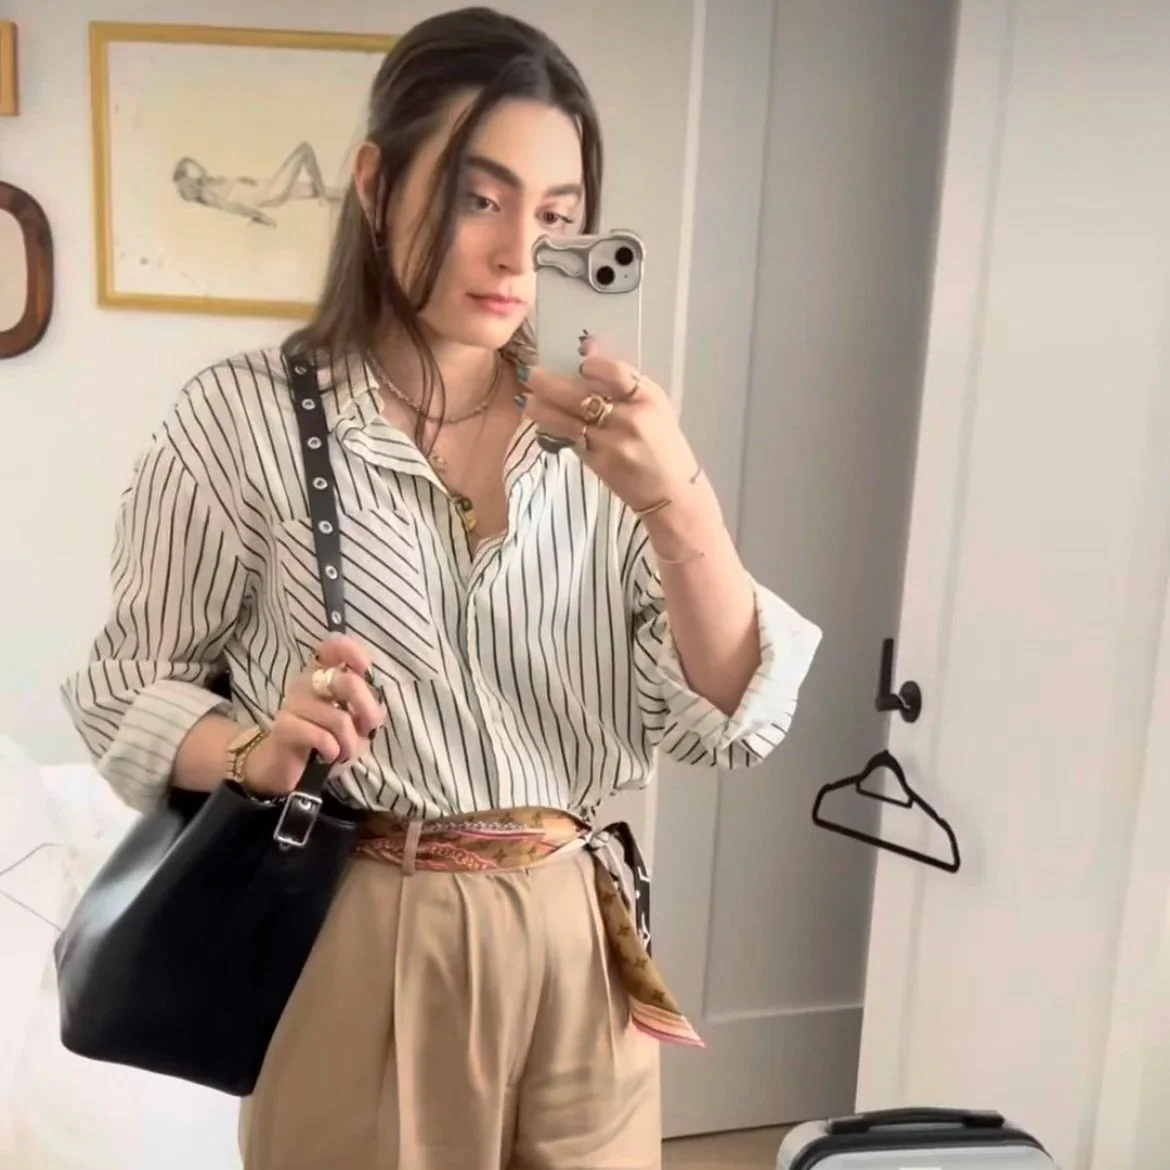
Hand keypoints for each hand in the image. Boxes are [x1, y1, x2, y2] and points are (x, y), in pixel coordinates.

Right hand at [243, 634, 384, 797]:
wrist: (288, 768)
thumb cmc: (326, 740)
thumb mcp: (354, 724)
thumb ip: (366, 708)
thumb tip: (378, 706)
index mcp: (324, 674)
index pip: (334, 646)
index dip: (353, 652)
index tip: (365, 670)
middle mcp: (307, 681)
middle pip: (348, 683)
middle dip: (368, 712)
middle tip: (367, 730)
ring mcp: (293, 702)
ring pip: (339, 718)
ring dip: (349, 743)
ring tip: (343, 751)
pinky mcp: (283, 725)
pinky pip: (321, 736)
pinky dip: (332, 750)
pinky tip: (327, 755)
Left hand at [518, 336, 698, 510]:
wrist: (672, 493)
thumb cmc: (664, 444)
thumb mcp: (654, 406)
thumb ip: (622, 380)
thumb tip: (586, 348)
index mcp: (648, 398)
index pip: (614, 372)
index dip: (591, 365)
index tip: (578, 363)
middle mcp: (629, 419)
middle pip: (581, 395)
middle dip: (548, 383)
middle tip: (529, 374)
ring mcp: (612, 443)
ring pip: (567, 420)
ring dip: (541, 409)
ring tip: (524, 400)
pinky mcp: (599, 464)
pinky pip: (570, 441)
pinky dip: (553, 429)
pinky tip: (542, 421)